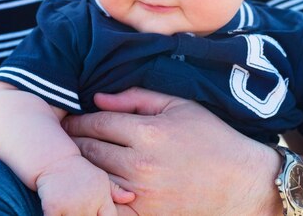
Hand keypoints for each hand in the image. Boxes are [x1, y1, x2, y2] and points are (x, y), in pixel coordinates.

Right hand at [36, 155, 133, 215]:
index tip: (96, 214)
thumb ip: (115, 190)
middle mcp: (88, 202)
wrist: (55, 159)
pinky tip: (60, 213)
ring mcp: (71, 205)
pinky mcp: (53, 206)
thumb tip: (131, 197)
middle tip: (83, 211)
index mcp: (102, 196)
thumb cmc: (79, 171)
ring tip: (73, 210)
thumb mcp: (100, 178)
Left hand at [62, 87, 282, 215]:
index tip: (69, 118)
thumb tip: (98, 98)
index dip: (78, 119)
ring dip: (79, 166)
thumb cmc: (212, 138)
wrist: (240, 183)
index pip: (96, 122)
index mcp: (148, 132)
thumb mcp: (179, 106)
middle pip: (88, 150)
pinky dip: (96, 192)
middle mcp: (140, 164)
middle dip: (72, 141)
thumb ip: (137, 98)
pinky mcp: (144, 214)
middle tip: (61, 137)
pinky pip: (108, 203)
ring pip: (93, 176)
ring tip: (71, 158)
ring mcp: (141, 193)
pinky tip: (92, 183)